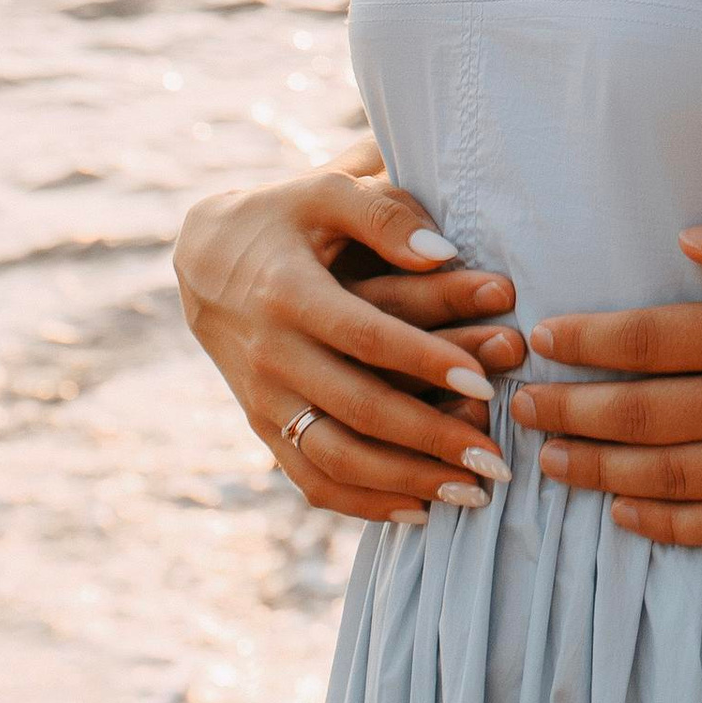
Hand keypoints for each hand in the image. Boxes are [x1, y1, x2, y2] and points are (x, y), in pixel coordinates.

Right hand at [171, 166, 523, 524]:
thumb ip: (384, 214)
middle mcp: (272, 355)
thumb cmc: (286, 216)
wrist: (205, 259)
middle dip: (431, 439)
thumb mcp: (327, 192)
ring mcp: (263, 400)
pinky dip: (362, 503)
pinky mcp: (262, 428)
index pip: (366, 335)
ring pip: (335, 458)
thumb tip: (442, 252)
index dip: (425, 360)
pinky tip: (419, 510)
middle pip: (357, 410)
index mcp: (290, 292)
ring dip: (405, 482)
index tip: (486, 381)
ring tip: (473, 493)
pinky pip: (309, 480)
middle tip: (496, 459)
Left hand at [518, 210, 701, 543]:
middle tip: (520, 408)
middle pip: (644, 414)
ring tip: (551, 464)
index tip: (543, 338)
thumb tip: (687, 241)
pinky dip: (665, 523)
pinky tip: (627, 512)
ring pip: (668, 476)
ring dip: (600, 471)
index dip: (589, 341)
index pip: (652, 339)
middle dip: (572, 410)